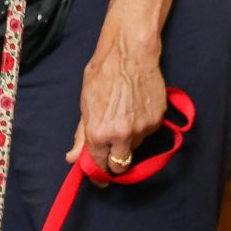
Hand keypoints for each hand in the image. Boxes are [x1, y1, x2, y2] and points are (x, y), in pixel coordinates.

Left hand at [67, 28, 166, 180]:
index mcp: (99, 133)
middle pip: (120, 165)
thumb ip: (81, 137)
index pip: (99, 166)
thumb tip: (72, 158)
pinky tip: (135, 111)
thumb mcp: (85, 106)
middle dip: (114, 164)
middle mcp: (122, 135)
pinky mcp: (158, 120)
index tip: (99, 176)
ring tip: (123, 119)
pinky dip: (141, 129)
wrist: (130, 54)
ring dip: (127, 142)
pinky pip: (147, 134)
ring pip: (134, 149)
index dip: (98, 173)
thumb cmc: (102, 76)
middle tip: (111, 153)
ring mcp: (143, 129)